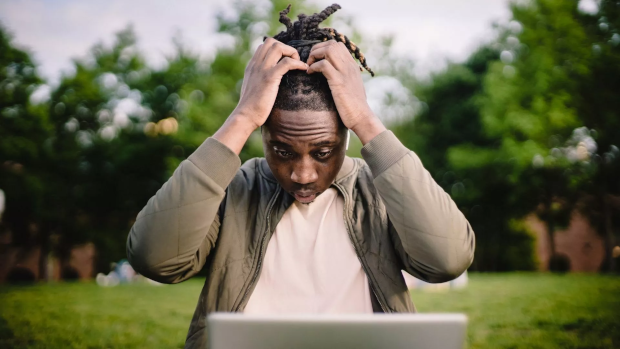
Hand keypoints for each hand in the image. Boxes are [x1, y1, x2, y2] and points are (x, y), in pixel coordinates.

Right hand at [213, 38, 306, 153]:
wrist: (245, 116)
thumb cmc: (251, 107)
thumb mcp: (253, 88)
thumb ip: (259, 80)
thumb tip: (268, 82)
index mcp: (252, 66)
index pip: (264, 46)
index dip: (278, 49)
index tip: (286, 61)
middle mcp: (256, 64)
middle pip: (271, 42)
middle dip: (286, 48)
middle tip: (293, 61)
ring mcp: (262, 70)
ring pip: (278, 47)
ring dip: (291, 53)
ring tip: (298, 64)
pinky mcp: (269, 78)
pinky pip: (287, 63)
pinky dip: (298, 63)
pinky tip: (303, 69)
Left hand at [306, 40, 385, 143]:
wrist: (361, 117)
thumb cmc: (354, 106)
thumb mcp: (350, 86)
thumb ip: (343, 77)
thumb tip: (332, 74)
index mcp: (352, 66)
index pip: (337, 45)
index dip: (323, 48)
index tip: (316, 59)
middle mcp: (349, 66)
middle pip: (332, 44)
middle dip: (317, 49)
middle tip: (310, 61)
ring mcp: (345, 72)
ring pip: (328, 50)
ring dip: (315, 55)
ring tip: (309, 66)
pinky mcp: (339, 82)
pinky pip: (324, 65)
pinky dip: (314, 66)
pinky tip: (310, 73)